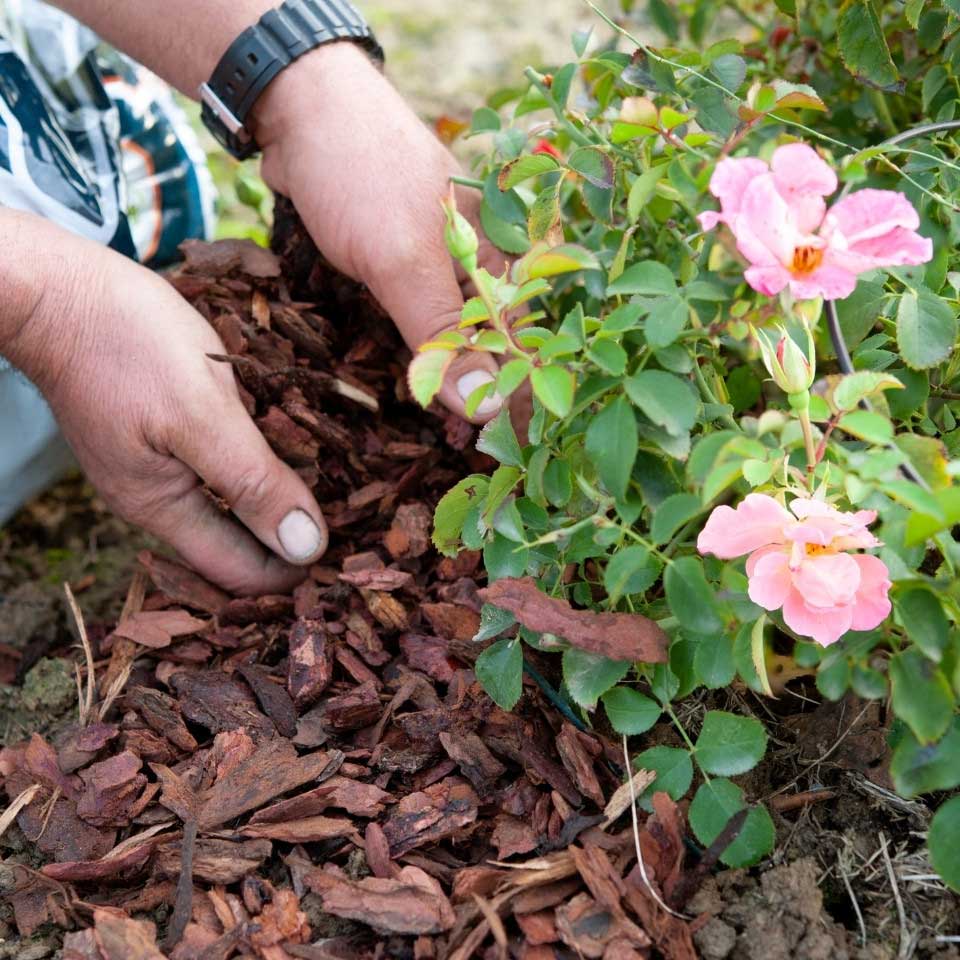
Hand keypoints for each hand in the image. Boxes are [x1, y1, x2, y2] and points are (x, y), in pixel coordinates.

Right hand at [2, 212, 326, 594]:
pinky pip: (214, 466)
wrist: (60, 288)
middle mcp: (157, 498)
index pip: (240, 571)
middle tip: (352, 516)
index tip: (347, 551)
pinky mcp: (157, 432)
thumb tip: (306, 549)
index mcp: (164, 507)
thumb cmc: (129, 344)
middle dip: (289, 537)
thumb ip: (252, 483)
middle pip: (235, 543)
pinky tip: (286, 444)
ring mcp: (153, 465)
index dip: (293, 570)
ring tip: (332, 481)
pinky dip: (252, 465)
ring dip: (273, 499)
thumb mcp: (203, 414)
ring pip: (227, 504)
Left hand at [254, 44, 506, 421]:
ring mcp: (440, 265)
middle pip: (496, 346)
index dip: (525, 399)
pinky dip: (421, 357)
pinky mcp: (402, 268)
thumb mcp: (404, 261)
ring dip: (454, 384)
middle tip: (476, 457)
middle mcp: (479, 264)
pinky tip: (417, 387)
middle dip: (488, 401)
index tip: (520, 455)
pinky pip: (421, 322)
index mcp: (501, 259)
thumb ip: (445, 334)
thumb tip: (487, 408)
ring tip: (451, 437)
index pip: (527, 343)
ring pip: (458, 338)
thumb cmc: (362, 176)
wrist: (299, 112)